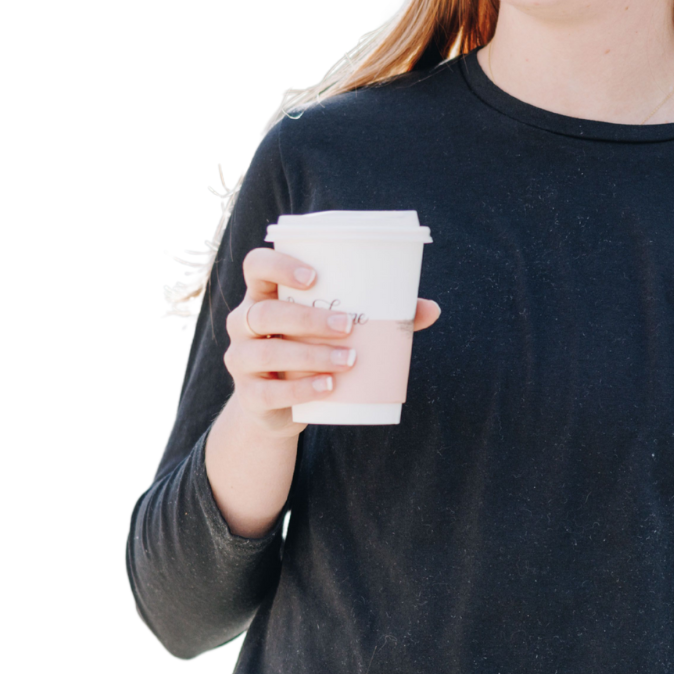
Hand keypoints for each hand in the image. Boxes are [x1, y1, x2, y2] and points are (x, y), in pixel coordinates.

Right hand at [224, 247, 441, 439]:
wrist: (282, 409)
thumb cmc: (314, 354)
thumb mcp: (337, 333)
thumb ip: (382, 320)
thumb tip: (432, 308)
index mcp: (265, 296)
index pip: (256, 266)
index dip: (278, 264)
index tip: (314, 276)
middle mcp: (244, 323)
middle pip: (264, 312)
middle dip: (308, 319)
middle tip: (349, 325)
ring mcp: (241, 359)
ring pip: (266, 351)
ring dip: (310, 354)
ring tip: (349, 359)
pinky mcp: (248, 395)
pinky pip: (268, 391)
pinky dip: (301, 389)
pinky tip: (329, 388)